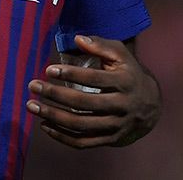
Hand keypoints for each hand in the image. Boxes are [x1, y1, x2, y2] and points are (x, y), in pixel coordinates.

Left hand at [25, 34, 160, 147]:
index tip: (48, 70)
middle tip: (32, 85)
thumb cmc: (127, 73)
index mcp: (125, 82)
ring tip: (31, 106)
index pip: (95, 79)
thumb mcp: (120, 55)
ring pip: (81, 125)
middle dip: (55, 94)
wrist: (151, 105)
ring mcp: (117, 125)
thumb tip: (77, 39)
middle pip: (84, 103)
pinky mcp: (111, 139)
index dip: (70, 74)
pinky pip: (84, 142)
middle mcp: (123, 106)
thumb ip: (100, 44)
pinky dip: (62, 136)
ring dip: (53, 116)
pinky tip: (44, 125)